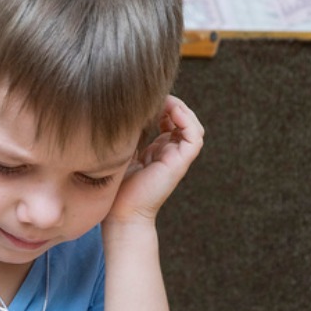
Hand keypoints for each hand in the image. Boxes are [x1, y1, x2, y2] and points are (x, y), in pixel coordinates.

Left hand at [106, 95, 203, 225]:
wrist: (121, 213)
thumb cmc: (115, 187)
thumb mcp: (119, 151)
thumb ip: (126, 133)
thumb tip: (121, 109)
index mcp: (156, 149)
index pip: (168, 119)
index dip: (160, 104)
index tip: (143, 98)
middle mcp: (169, 152)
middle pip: (182, 119)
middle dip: (171, 103)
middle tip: (154, 96)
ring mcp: (176, 157)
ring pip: (192, 125)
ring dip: (181, 109)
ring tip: (165, 102)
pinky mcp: (180, 163)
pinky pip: (195, 137)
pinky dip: (187, 121)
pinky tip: (172, 112)